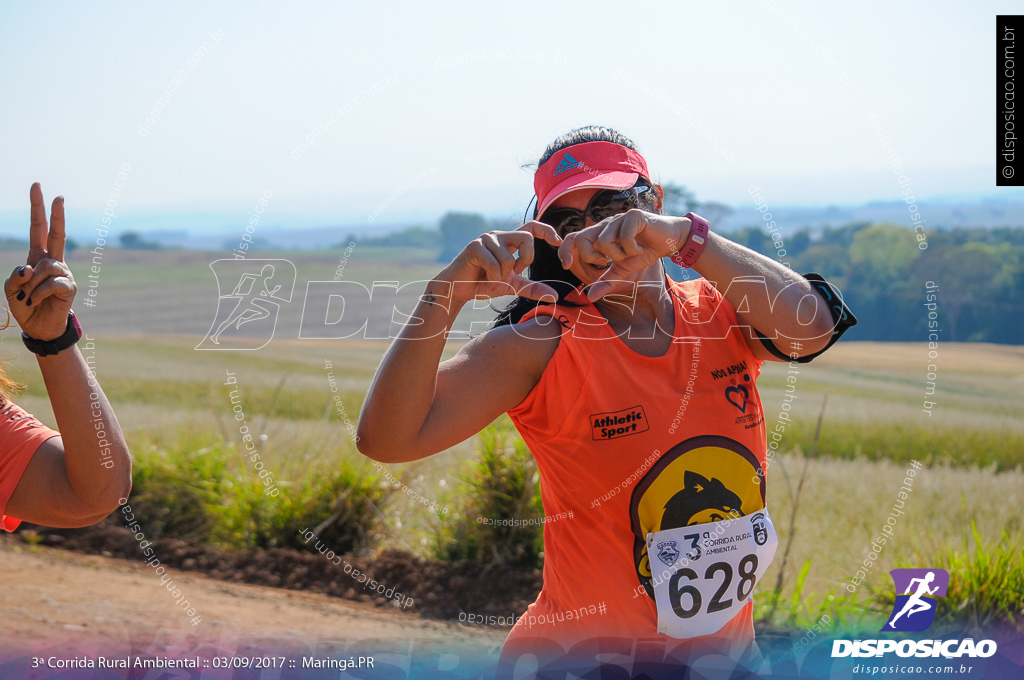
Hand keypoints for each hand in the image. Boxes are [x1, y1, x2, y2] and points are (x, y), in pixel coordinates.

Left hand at [4, 184, 76, 340]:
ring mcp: (63, 273)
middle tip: (58, 195)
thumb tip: (32, 268)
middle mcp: (53, 262)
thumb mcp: (11, 288)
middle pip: (56, 234)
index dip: (38, 209)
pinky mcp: (69, 287)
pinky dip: (39, 292)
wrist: (39, 328)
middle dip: (55, 214)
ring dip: (30, 284)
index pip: (39, 229)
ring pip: (44, 266)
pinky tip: (36, 300)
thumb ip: (16, 275)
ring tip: (28, 298)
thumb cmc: (24, 305)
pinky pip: (52, 282)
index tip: (38, 188)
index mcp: (38, 257)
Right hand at [435, 221, 562, 302]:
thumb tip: (555, 296)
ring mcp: (486, 239)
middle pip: (526, 238)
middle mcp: (498, 235)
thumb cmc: (484, 284)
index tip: (558, 240)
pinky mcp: (475, 247)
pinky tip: (483, 279)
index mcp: (509, 241)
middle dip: (526, 259)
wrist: (458, 290)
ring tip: (491, 279)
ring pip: (509, 258)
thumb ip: (533, 288)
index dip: (547, 230)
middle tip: (515, 272)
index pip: (531, 226)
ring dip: (503, 276)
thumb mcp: (513, 286)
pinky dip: (492, 278)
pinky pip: (494, 265)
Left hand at [557, 209, 691, 300]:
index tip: (566, 265)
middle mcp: (605, 224)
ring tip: (631, 254)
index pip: (573, 238)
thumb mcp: (622, 272)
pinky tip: (641, 249)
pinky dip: (632, 249)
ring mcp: (618, 218)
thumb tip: (589, 297)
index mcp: (599, 234)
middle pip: (581, 238)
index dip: (565, 251)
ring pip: (604, 241)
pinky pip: (624, 237)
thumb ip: (606, 282)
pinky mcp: (633, 216)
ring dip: (618, 255)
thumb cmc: (644, 253)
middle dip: (591, 256)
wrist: (669, 241)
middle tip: (607, 262)